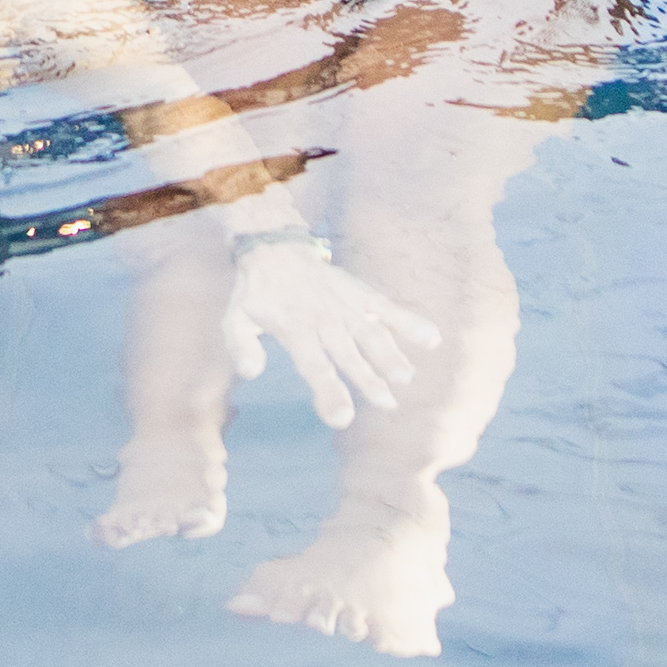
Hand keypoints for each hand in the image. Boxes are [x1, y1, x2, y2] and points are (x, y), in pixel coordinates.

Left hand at [224, 234, 436, 426]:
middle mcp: (323, 318)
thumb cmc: (256, 294)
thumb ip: (240, 345)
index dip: (329, 392)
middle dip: (366, 379)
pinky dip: (408, 321)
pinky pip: (386, 308)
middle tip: (386, 404)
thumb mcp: (234, 318)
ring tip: (405, 378)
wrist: (275, 248)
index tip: (343, 418)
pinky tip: (432, 339)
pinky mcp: (359, 293)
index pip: (314, 366)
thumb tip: (250, 372)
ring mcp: (344, 305)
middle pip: (348, 353)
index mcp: (294, 329)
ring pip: (370, 333)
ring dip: (389, 354)